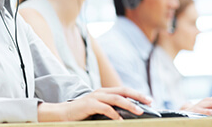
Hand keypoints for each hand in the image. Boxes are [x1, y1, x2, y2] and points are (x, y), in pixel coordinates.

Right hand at [37, 87, 151, 121]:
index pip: (124, 90)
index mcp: (104, 92)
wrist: (63, 113)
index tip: (149, 99)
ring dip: (129, 105)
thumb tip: (126, 115)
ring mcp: (95, 97)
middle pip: (123, 91)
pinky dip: (114, 114)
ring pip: (116, 98)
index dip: (137, 94)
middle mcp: (101, 92)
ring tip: (139, 112)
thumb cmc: (82, 113)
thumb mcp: (98, 109)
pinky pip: (105, 108)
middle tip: (149, 101)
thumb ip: (110, 109)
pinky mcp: (89, 104)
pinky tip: (121, 120)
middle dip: (137, 96)